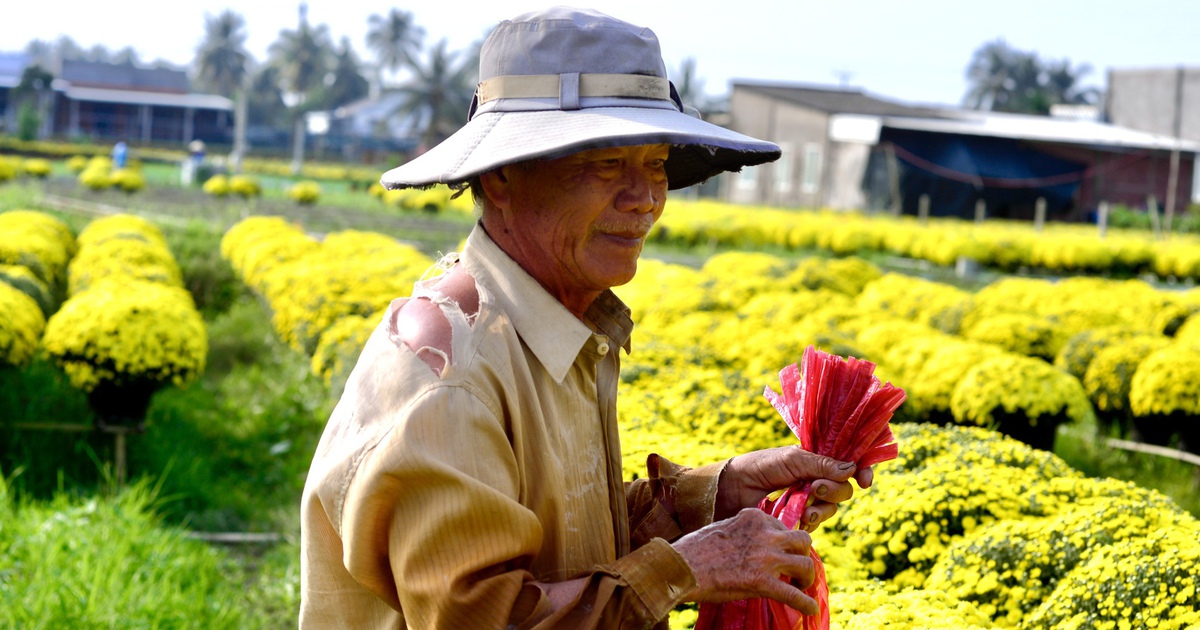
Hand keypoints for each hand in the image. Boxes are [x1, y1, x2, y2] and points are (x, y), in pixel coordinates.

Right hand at [675, 508, 818, 613]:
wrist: (681, 567)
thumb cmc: (694, 548)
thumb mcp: (723, 526)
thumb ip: (743, 531)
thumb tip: (751, 543)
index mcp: (754, 517)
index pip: (782, 526)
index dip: (784, 542)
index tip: (780, 552)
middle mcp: (766, 534)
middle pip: (802, 540)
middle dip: (803, 554)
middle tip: (796, 567)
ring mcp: (766, 558)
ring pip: (806, 564)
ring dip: (807, 577)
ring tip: (801, 586)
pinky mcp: (762, 583)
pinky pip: (794, 595)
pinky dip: (806, 604)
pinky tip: (810, 610)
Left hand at [715, 446, 872, 529]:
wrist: (734, 489)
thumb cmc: (760, 466)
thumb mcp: (792, 459)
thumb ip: (821, 464)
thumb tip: (852, 469)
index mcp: (815, 461)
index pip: (847, 465)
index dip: (861, 471)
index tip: (865, 480)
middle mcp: (815, 480)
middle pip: (843, 489)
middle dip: (834, 490)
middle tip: (815, 488)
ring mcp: (808, 501)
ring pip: (832, 508)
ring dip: (822, 508)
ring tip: (804, 506)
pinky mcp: (798, 520)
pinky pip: (816, 523)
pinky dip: (810, 520)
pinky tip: (798, 516)